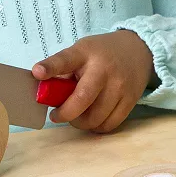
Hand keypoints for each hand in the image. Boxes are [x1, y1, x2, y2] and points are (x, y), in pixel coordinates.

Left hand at [33, 30, 153, 132]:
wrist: (138, 50)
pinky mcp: (131, 100)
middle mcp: (104, 70)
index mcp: (86, 53)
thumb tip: (44, 93)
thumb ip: (64, 69)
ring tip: (77, 115)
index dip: (50, 67)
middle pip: (82, 99)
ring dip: (80, 122)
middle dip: (65, 114)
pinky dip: (97, 126)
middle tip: (57, 115)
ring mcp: (120, 86)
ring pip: (95, 118)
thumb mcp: (81, 50)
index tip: (37, 73)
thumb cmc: (102, 53)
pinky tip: (93, 118)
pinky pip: (109, 124)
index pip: (65, 59)